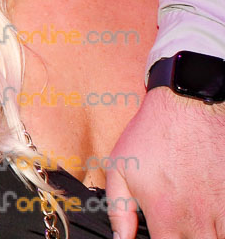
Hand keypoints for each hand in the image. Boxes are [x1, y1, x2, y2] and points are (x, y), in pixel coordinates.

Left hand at [107, 87, 224, 238]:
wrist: (187, 106)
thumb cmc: (152, 136)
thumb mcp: (119, 169)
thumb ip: (119, 210)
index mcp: (167, 215)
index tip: (162, 235)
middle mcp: (199, 218)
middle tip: (178, 229)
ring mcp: (224, 209)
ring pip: (221, 238)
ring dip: (210, 234)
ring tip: (197, 223)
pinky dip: (224, 223)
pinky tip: (214, 217)